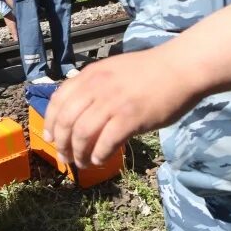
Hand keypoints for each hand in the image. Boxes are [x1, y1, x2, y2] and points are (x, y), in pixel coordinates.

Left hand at [43, 49, 200, 168]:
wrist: (180, 68)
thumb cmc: (148, 72)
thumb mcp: (112, 71)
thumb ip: (94, 87)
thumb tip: (80, 113)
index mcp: (90, 75)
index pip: (58, 100)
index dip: (50, 123)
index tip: (51, 138)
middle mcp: (96, 87)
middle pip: (66, 121)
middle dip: (62, 144)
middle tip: (66, 157)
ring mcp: (113, 102)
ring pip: (82, 133)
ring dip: (79, 153)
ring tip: (83, 163)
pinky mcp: (131, 117)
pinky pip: (106, 142)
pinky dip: (99, 155)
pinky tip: (100, 160)